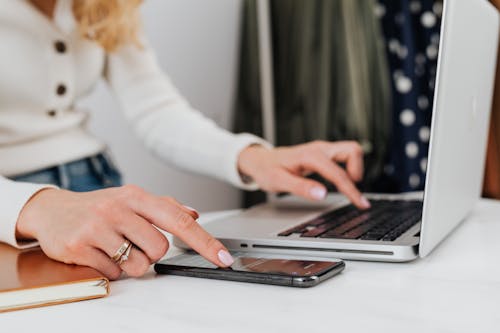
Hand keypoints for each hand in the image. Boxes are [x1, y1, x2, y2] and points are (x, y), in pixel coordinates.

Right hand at [15, 185, 234, 278]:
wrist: (52, 210)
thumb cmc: (99, 206)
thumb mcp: (131, 199)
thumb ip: (165, 206)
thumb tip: (194, 214)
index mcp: (136, 196)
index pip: (179, 220)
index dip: (204, 241)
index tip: (223, 257)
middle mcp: (118, 208)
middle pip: (159, 249)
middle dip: (151, 253)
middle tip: (133, 242)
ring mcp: (97, 227)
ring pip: (138, 265)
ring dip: (131, 263)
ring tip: (115, 248)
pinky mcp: (79, 247)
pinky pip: (113, 273)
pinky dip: (111, 269)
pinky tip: (99, 253)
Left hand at [237, 140, 370, 208]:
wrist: (260, 160)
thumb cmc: (267, 170)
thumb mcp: (279, 182)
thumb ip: (301, 188)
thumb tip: (322, 194)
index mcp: (309, 156)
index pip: (338, 173)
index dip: (351, 190)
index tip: (360, 203)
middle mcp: (319, 149)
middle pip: (352, 150)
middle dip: (358, 171)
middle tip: (353, 191)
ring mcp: (322, 150)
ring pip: (351, 151)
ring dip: (355, 169)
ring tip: (348, 188)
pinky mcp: (323, 154)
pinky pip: (344, 157)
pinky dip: (348, 169)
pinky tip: (343, 184)